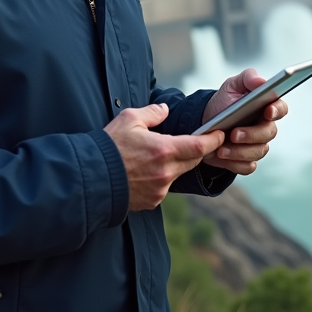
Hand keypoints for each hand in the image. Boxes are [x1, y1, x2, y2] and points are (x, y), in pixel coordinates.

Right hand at [104, 103, 224, 211]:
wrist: (90, 179)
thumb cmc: (108, 148)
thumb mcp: (128, 119)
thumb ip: (151, 113)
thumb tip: (165, 110)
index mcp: (163, 150)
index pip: (200, 146)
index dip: (214, 140)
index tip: (220, 134)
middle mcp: (166, 172)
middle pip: (193, 160)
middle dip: (197, 150)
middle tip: (195, 140)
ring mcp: (160, 189)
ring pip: (179, 173)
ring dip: (176, 164)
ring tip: (159, 155)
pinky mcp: (152, 201)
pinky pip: (165, 186)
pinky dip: (162, 177)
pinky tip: (146, 171)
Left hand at [201, 68, 287, 175]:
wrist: (204, 124)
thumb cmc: (223, 103)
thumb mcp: (232, 85)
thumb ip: (248, 78)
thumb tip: (262, 82)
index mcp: (266, 107)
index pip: (280, 108)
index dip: (277, 110)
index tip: (267, 111)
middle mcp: (265, 127)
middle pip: (269, 133)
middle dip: (252, 134)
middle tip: (234, 133)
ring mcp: (257, 145)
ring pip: (258, 152)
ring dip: (239, 151)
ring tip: (221, 148)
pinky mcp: (246, 160)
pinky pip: (247, 166)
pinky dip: (234, 163)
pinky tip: (222, 156)